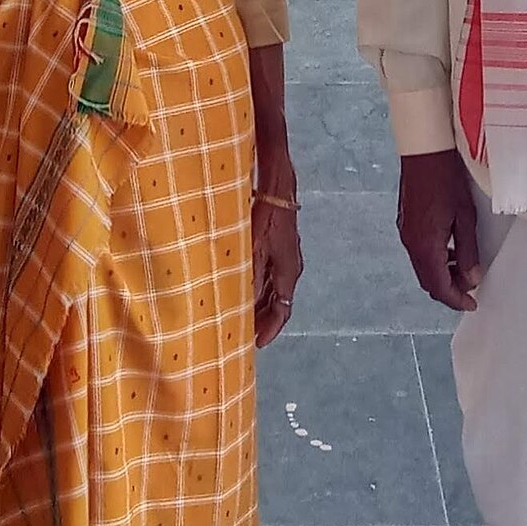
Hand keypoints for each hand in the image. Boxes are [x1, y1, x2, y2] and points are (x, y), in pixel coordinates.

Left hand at [252, 161, 302, 349]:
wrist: (277, 182)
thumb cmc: (266, 212)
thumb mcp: (255, 245)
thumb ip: (250, 275)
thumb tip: (242, 302)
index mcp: (288, 270)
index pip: (282, 310)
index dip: (270, 329)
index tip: (256, 344)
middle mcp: (289, 266)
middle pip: (277, 302)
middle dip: (261, 319)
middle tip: (241, 333)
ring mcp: (284, 254)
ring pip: (272, 288)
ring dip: (257, 303)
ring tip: (237, 314)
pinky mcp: (276, 244)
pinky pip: (267, 274)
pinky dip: (256, 286)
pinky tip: (238, 286)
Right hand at [398, 149, 481, 312]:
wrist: (424, 152)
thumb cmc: (447, 180)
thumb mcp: (466, 217)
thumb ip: (468, 251)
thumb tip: (471, 278)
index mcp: (426, 245)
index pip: (439, 286)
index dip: (456, 300)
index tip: (472, 304)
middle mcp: (411, 243)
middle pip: (428, 281)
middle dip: (449, 290)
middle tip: (470, 290)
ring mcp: (406, 233)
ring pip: (423, 267)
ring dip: (442, 274)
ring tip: (464, 269)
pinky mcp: (406, 224)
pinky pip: (419, 252)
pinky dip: (435, 260)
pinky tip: (450, 251)